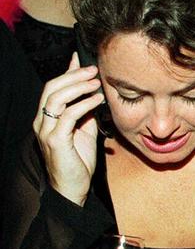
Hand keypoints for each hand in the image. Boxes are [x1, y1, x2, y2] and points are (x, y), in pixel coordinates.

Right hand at [33, 53, 105, 205]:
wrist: (73, 188)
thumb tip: (92, 89)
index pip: (53, 88)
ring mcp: (46, 131)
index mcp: (47, 118)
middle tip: (93, 69)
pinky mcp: (55, 141)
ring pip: (56, 98)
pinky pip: (69, 116)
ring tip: (96, 82)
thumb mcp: (84, 129)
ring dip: (78, 87)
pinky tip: (98, 100)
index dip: (67, 72)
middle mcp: (42, 122)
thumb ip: (84, 109)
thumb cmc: (79, 160)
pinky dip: (84, 104)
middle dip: (73, 75)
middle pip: (51, 88)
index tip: (84, 60)